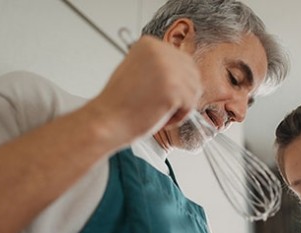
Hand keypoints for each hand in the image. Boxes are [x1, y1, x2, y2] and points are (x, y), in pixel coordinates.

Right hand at [85, 36, 201, 147]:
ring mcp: (167, 69)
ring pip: (194, 90)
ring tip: (158, 111)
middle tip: (162, 106)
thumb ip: (159, 66)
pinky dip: (179, 117)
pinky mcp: (173, 88)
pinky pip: (190, 105)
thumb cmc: (120, 104)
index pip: (183, 60)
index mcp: (150, 44)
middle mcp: (159, 51)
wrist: (106, 121)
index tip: (162, 94)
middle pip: (193, 73)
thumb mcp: (139, 71)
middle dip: (182, 94)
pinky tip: (159, 117)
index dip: (178, 82)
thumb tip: (183, 72)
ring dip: (180, 106)